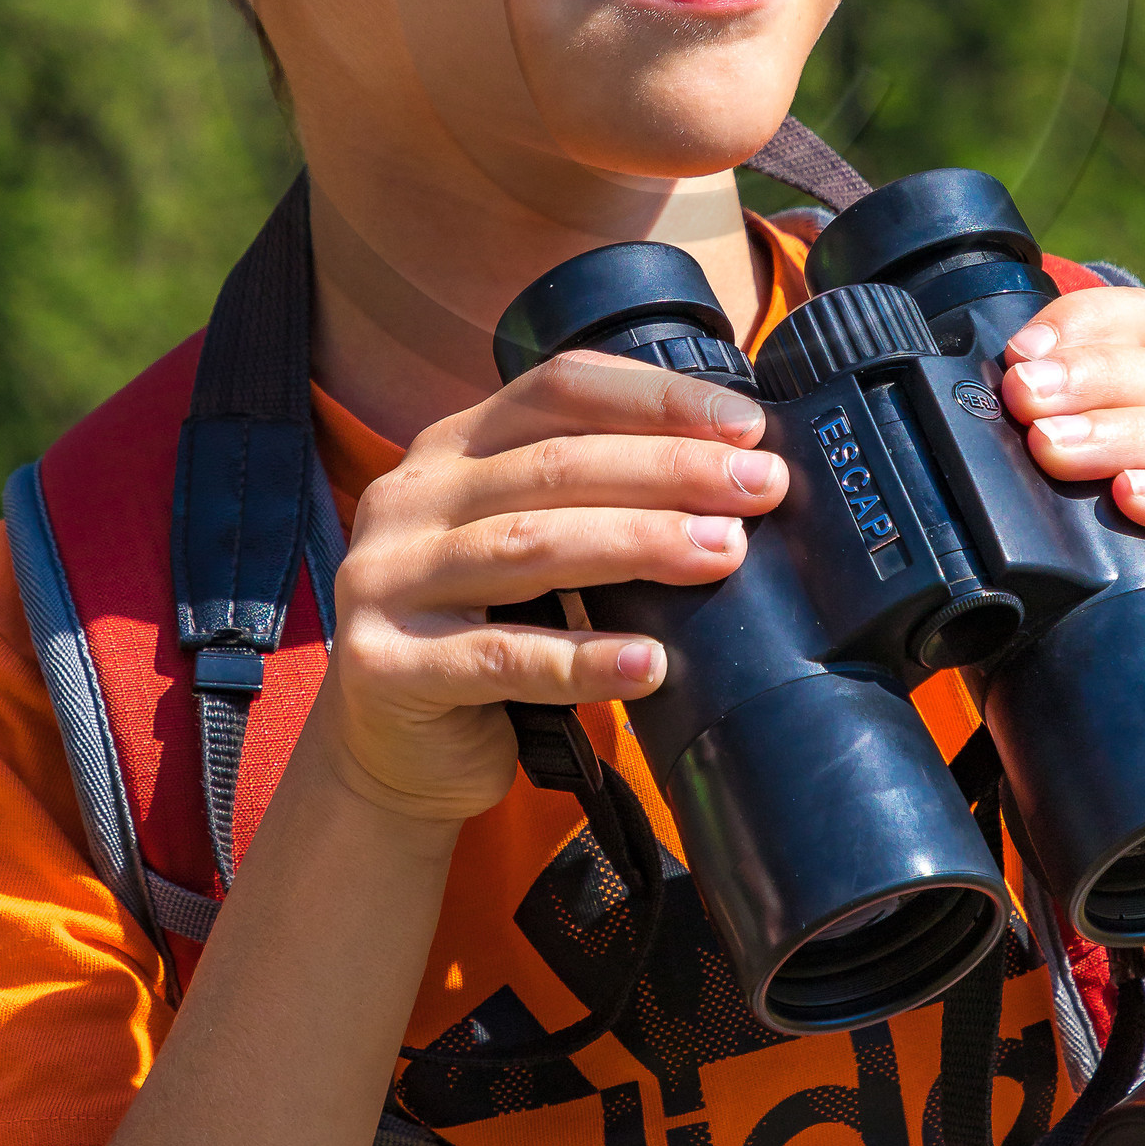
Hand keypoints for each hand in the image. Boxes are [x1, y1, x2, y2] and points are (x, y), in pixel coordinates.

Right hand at [318, 354, 787, 825]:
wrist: (397, 755)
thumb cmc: (490, 633)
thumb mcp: (529, 543)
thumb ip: (594, 498)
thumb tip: (734, 470)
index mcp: (450, 448)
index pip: (558, 390)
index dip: (655, 400)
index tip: (746, 426)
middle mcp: (410, 498)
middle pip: (555, 464)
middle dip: (671, 471)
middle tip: (759, 489)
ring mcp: (386, 578)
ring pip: (530, 545)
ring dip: (639, 543)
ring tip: (722, 553)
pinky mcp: (386, 664)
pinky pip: (502, 658)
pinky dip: (584, 661)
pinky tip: (649, 665)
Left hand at [999, 285, 1144, 640]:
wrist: (1126, 665)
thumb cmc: (1069, 565)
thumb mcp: (1034, 490)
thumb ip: (1011, 439)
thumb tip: (942, 406)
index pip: (1137, 319)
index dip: (1082, 320)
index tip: (1021, 351)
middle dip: (1085, 378)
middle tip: (1023, 400)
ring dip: (1119, 433)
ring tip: (1054, 449)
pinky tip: (1133, 498)